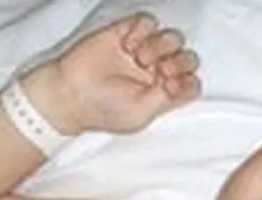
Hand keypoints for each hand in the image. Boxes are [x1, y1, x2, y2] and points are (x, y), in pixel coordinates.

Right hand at [51, 13, 200, 133]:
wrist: (71, 93)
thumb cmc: (102, 110)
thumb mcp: (140, 116)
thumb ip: (166, 100)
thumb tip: (181, 84)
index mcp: (162, 93)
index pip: (191, 83)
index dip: (188, 82)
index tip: (171, 86)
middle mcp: (156, 71)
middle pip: (187, 58)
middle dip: (180, 63)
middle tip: (162, 71)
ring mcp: (142, 51)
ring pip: (173, 38)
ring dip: (162, 47)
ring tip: (140, 58)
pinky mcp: (126, 33)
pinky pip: (148, 21)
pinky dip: (143, 31)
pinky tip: (128, 45)